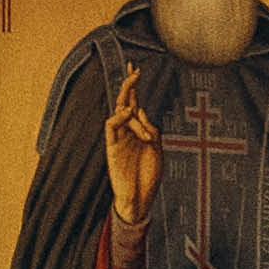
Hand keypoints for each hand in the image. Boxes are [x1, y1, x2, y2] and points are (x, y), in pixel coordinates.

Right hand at [104, 67, 160, 243]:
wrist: (141, 199)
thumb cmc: (149, 176)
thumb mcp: (157, 148)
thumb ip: (150, 128)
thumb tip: (139, 110)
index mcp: (138, 130)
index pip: (134, 103)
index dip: (134, 86)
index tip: (137, 69)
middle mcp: (127, 132)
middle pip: (124, 103)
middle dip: (128, 85)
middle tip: (135, 70)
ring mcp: (118, 139)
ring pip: (119, 113)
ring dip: (127, 104)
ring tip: (135, 104)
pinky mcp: (112, 149)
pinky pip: (110, 128)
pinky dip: (118, 117)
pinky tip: (127, 112)